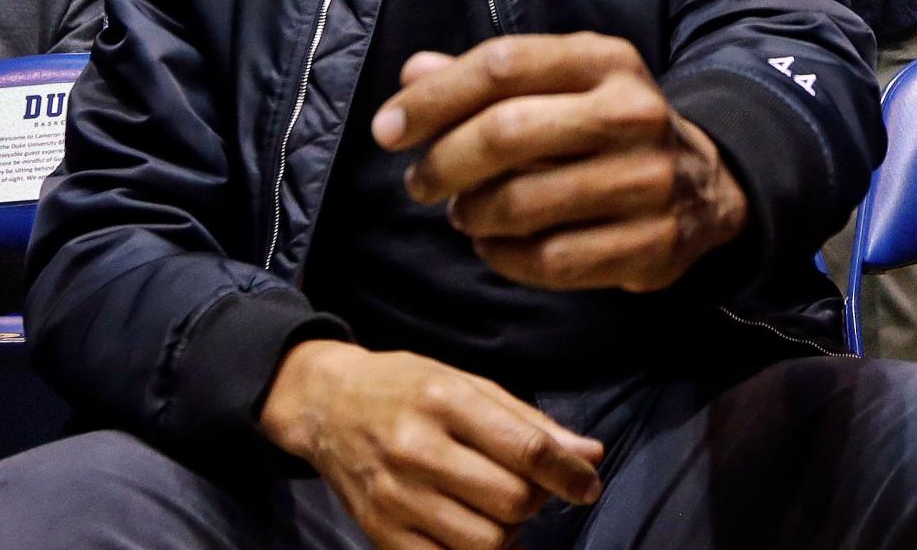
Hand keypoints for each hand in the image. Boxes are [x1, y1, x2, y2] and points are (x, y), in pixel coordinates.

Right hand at [260, 340, 603, 549]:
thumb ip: (527, 420)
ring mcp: (396, 496)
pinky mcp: (380, 534)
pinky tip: (467, 526)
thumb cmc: (406, 386)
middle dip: (535, 499)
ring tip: (495, 506)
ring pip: (488, 542)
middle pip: (513, 501)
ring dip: (508, 531)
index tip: (588, 484)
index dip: (569, 474)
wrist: (326, 404)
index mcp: (444, 398)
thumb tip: (590, 455)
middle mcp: (418, 447)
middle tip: (525, 484)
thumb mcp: (464, 382)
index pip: (525, 449)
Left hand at [372, 34, 747, 292]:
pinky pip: (553, 260)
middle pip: (507, 132)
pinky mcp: (654, 243)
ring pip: (524, 203)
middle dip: (444, 162)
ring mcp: (649, 180)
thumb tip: (412, 73)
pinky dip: (505, 258)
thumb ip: (485, 79)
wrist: (706, 183)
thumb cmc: (602, 125)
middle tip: (418, 182)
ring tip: (460, 213)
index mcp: (603, 59)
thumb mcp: (557, 84)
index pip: (501, 65)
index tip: (388, 130)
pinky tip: (494, 246)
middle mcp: (632, 112)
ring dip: (472, 214)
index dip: (433, 98)